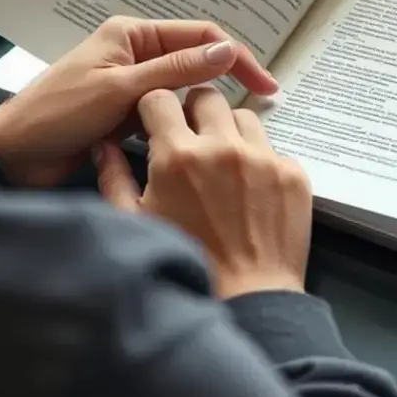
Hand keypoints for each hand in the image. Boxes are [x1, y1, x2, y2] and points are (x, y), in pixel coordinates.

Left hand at [0, 16, 276, 188]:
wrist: (12, 156)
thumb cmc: (58, 114)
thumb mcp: (122, 90)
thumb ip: (176, 71)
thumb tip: (228, 50)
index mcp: (133, 34)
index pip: (201, 36)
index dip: (237, 58)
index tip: (266, 86)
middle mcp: (136, 53)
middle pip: (197, 59)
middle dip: (228, 78)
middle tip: (262, 106)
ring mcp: (132, 84)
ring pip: (184, 89)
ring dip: (206, 103)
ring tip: (234, 125)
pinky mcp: (127, 113)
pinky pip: (167, 112)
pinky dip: (184, 121)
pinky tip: (200, 136)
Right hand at [93, 86, 311, 298]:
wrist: (249, 298)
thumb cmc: (188, 264)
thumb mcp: (137, 224)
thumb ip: (115, 178)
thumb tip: (104, 146)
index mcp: (178, 156)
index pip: (161, 98)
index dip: (155, 108)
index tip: (158, 121)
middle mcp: (222, 148)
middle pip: (206, 97)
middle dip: (194, 112)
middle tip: (192, 139)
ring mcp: (263, 158)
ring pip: (243, 117)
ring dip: (230, 132)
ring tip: (224, 163)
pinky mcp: (292, 173)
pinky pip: (273, 148)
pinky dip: (260, 161)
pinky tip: (251, 189)